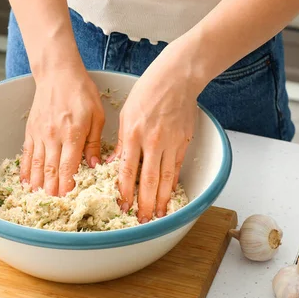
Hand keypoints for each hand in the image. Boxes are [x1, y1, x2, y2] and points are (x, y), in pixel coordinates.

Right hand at [20, 64, 104, 195]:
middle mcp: (54, 135)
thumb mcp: (97, 116)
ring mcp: (40, 134)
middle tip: (54, 205)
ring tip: (39, 199)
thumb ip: (94, 142)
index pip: (69, 165)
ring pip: (38, 164)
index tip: (68, 198)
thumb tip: (94, 165)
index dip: (67, 184)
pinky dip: (26, 169)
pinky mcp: (31, 131)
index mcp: (73, 133)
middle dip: (52, 189)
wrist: (58, 74)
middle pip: (51, 169)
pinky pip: (27, 154)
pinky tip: (27, 182)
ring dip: (38, 183)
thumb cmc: (82, 93)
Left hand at [111, 41, 203, 222]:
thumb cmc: (148, 91)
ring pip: (165, 178)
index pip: (128, 170)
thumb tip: (115, 163)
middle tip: (142, 220)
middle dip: (144, 203)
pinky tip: (169, 195)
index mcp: (134, 133)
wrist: (177, 77)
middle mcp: (152, 141)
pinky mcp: (183, 141)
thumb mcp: (127, 113)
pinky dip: (172, 184)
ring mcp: (170, 142)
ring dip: (161, 199)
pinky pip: (176, 168)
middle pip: (148, 179)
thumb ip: (122, 141)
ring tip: (157, 215)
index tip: (123, 205)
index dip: (125, 191)